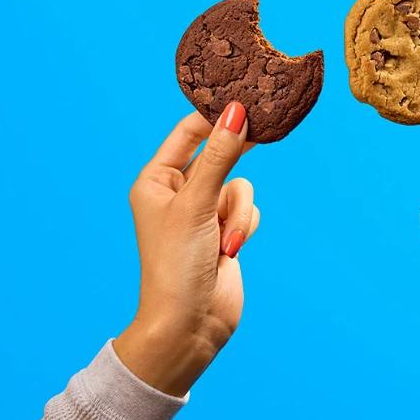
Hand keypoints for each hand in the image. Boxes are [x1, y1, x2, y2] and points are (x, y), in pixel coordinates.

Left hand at [113, 103, 258, 396]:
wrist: (189, 323)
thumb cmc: (176, 265)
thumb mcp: (197, 204)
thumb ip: (219, 156)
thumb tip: (236, 112)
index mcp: (155, 180)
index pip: (186, 133)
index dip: (213, 115)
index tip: (244, 95)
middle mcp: (177, 192)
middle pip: (217, 153)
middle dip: (234, 156)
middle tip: (264, 127)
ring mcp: (202, 212)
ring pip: (238, 184)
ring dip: (238, 210)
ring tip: (224, 239)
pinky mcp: (224, 231)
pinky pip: (246, 209)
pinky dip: (243, 227)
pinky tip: (230, 251)